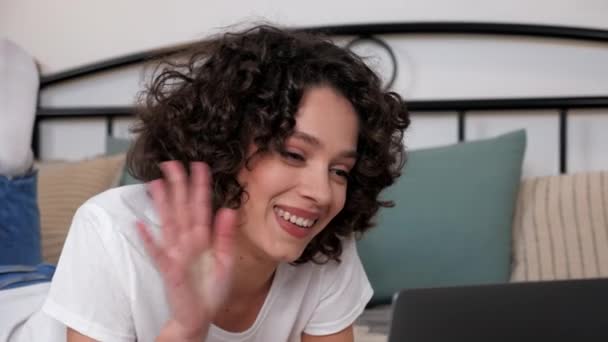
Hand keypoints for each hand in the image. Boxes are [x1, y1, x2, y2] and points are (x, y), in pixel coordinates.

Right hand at [136, 161, 236, 338]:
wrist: (200, 315)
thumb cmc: (211, 289)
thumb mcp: (225, 261)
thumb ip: (225, 236)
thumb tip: (228, 210)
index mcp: (203, 238)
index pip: (201, 206)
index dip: (200, 187)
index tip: (199, 166)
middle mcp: (188, 241)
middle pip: (182, 208)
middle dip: (178, 186)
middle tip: (172, 164)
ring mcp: (176, 253)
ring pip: (168, 223)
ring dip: (162, 204)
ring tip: (156, 183)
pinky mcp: (168, 269)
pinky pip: (157, 252)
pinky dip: (148, 240)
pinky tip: (140, 225)